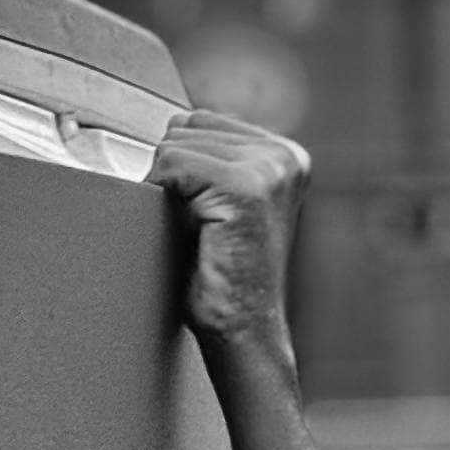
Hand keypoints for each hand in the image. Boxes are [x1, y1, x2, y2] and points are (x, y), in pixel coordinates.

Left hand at [148, 112, 308, 350]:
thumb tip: (170, 125)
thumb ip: (210, 160)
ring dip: (170, 188)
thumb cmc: (224, 277)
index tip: (200, 209)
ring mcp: (269, 168)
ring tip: (200, 230)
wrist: (242, 329)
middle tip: (199, 226)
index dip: (181, 164)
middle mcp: (284, 156)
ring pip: (175, 143)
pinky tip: (192, 230)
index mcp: (285, 155)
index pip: (200, 120)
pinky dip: (164, 194)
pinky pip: (173, 164)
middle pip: (186, 125)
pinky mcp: (246, 186)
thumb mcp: (221, 203)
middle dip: (175, 174)